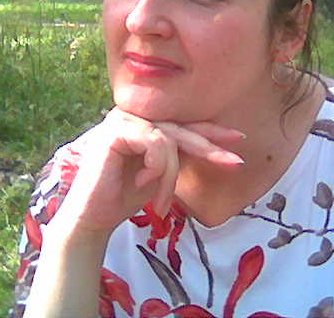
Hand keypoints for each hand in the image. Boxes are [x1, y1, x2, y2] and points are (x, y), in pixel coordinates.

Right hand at [45, 108, 244, 244]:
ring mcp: (123, 120)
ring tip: (160, 199)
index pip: (183, 124)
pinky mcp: (115, 131)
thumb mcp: (162, 172)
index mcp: (145, 123)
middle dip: (209, 148)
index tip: (239, 138)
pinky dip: (155, 168)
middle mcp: (134, 116)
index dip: (211, 131)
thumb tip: (212, 145)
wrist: (94, 217)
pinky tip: (141, 181)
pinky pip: (155, 144)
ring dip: (170, 175)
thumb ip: (179, 154)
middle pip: (181, 129)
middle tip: (234, 162)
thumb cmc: (126, 196)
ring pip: (170, 140)